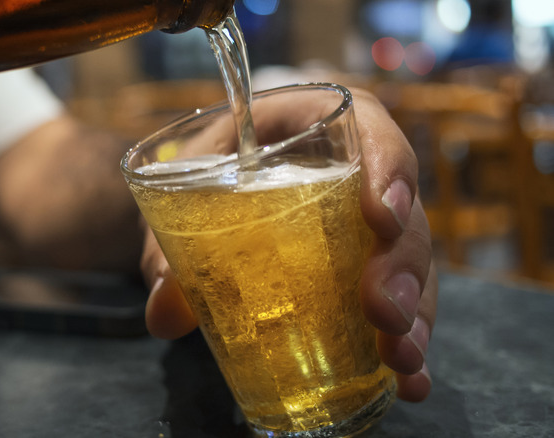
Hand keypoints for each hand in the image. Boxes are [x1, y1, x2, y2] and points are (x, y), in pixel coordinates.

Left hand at [139, 88, 436, 402]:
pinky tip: (411, 381)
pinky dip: (406, 340)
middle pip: (401, 208)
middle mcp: (353, 172)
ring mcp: (366, 224)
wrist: (203, 189)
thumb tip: (164, 315)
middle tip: (382, 313)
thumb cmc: (202, 173)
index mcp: (310, 125)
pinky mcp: (367, 267)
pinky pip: (401, 299)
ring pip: (411, 262)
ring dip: (412, 313)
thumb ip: (168, 248)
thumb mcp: (179, 192)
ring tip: (401, 361)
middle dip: (400, 264)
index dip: (387, 164)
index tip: (382, 216)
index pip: (365, 125)